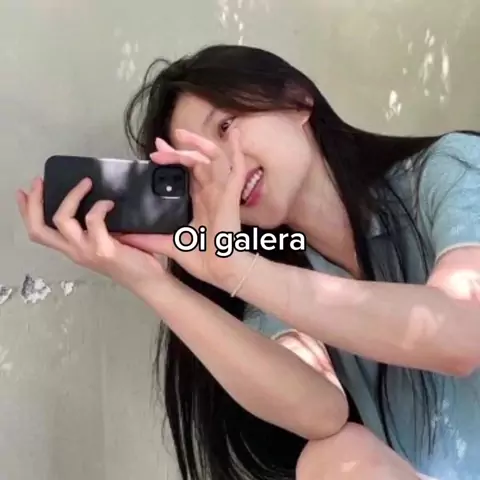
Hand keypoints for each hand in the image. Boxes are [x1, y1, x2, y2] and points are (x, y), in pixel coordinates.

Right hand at [16, 177, 166, 291]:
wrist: (150, 281)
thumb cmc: (133, 260)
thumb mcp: (106, 242)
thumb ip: (95, 228)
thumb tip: (93, 200)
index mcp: (73, 248)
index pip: (40, 232)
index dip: (28, 212)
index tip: (24, 193)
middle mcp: (75, 251)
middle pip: (39, 229)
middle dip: (34, 203)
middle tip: (39, 182)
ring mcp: (87, 251)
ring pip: (61, 219)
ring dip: (71, 196)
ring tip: (85, 183)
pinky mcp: (104, 249)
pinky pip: (93, 220)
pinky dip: (99, 206)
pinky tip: (109, 203)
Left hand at [118, 127, 250, 289]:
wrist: (220, 270)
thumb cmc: (201, 258)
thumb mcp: (168, 243)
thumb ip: (148, 237)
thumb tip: (123, 233)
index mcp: (199, 201)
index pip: (186, 173)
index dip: (173, 159)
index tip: (155, 151)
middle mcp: (211, 193)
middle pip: (197, 162)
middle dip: (178, 150)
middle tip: (158, 145)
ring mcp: (222, 192)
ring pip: (213, 159)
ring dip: (199, 145)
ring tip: (181, 135)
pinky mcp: (232, 195)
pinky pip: (238, 169)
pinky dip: (239, 151)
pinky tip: (236, 135)